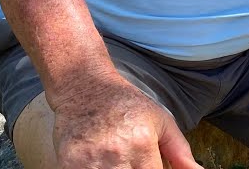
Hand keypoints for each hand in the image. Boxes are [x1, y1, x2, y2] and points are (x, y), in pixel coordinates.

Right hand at [49, 71, 203, 168]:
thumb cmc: (126, 105)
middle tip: (134, 164)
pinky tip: (101, 164)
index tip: (151, 167)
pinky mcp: (68, 164)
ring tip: (119, 163)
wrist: (85, 87)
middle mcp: (116, 155)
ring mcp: (90, 162)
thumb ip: (180, 151)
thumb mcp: (160, 121)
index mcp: (142, 144)